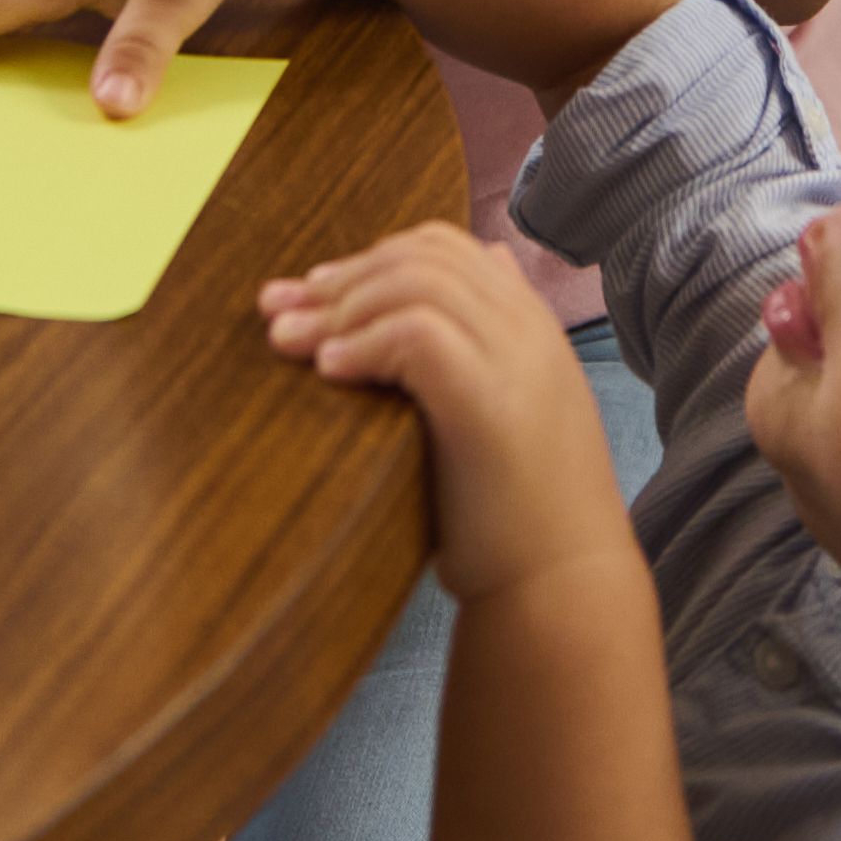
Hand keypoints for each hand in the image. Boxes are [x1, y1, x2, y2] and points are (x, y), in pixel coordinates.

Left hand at [259, 225, 636, 602]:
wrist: (563, 590)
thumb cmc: (519, 520)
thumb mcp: (504, 420)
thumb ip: (483, 359)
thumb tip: (451, 302)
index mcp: (532, 329)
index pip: (449, 249)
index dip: (372, 259)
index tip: (313, 293)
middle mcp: (530, 331)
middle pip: (426, 254)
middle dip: (343, 276)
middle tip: (277, 310)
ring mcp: (517, 360)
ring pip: (418, 283)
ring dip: (342, 307)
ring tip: (288, 342)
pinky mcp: (491, 401)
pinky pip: (418, 334)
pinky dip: (365, 343)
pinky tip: (330, 371)